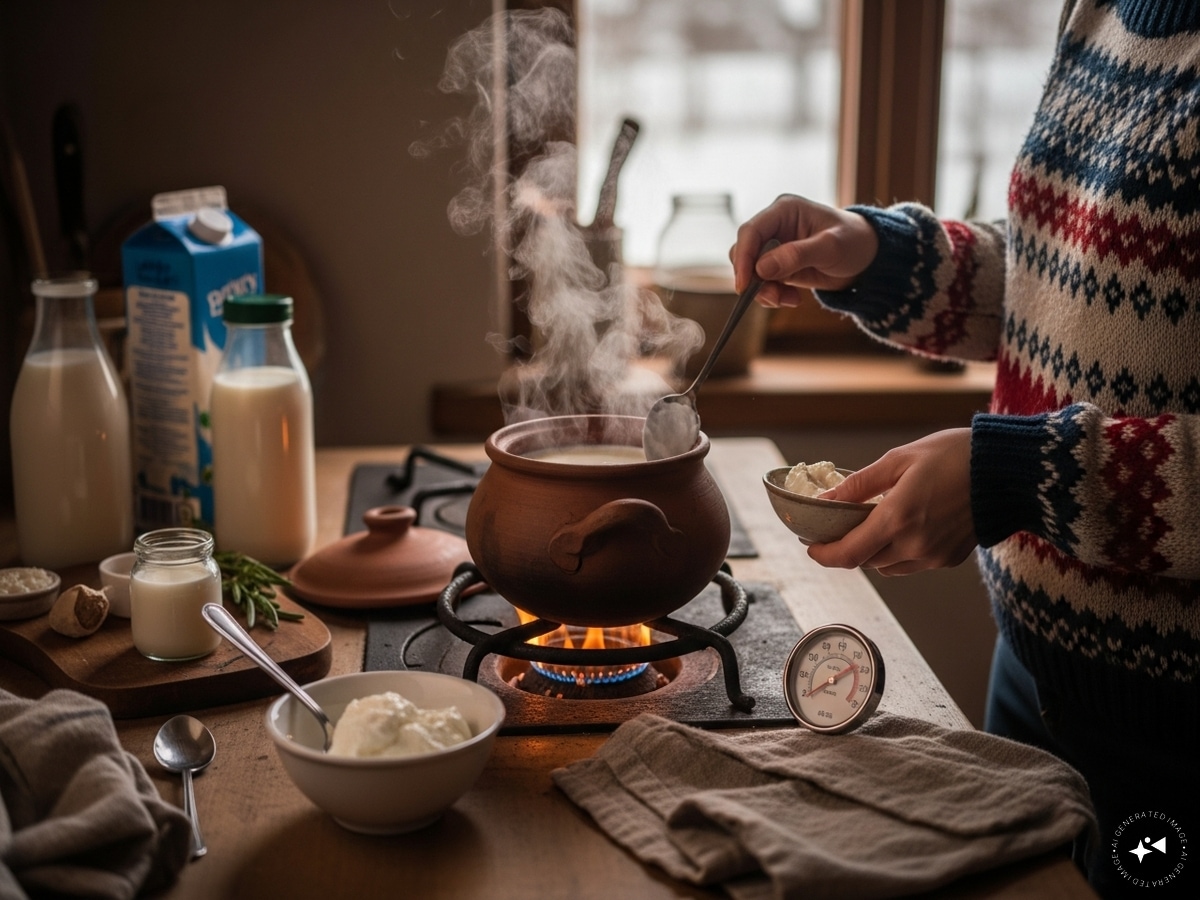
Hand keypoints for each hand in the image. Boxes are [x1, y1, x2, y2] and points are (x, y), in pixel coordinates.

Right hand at [729, 194, 878, 306]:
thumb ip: (796, 255)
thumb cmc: (853, 242)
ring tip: (789, 299)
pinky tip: (793, 298)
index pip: (751, 231)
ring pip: (751, 271)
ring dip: (765, 290)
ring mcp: (774, 246)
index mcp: (784, 210)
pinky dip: (773, 295)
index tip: (744, 285)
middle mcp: (774, 226)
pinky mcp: (777, 265)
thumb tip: (762, 268)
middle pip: (745, 252)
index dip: (743, 257)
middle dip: (754, 279)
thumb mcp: (830, 247)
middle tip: (773, 297)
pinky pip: (762, 283)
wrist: (866, 258)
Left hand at [809, 429, 977, 574]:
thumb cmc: (955, 456)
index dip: (824, 555)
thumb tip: (826, 501)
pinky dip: (899, 551)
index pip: (848, 554)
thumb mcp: (899, 460)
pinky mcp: (949, 560)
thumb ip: (859, 484)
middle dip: (848, 547)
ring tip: (873, 523)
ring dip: (873, 550)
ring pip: (887, 566)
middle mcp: (915, 545)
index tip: (811, 546)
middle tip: (839, 526)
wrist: (1007, 470)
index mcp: (898, 519)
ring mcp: (934, 556)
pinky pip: (911, 564)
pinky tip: (905, 527)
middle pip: (865, 561)